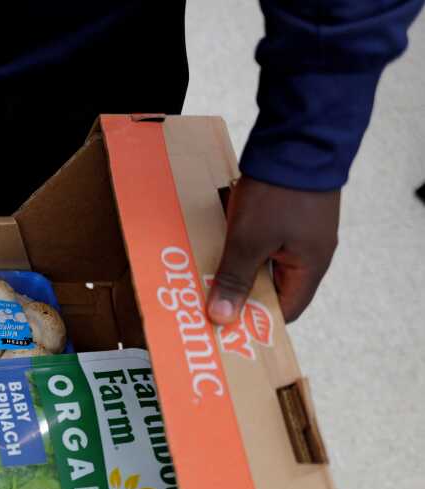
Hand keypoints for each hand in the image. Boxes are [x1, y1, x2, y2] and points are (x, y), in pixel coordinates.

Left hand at [208, 176, 339, 324]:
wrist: (298, 136)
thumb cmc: (279, 194)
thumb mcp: (250, 241)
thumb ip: (236, 279)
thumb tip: (223, 319)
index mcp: (310, 266)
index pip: (285, 310)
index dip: (256, 321)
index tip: (225, 326)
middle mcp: (309, 252)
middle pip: (271, 286)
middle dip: (239, 293)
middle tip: (206, 301)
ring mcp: (297, 230)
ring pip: (262, 261)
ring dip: (235, 267)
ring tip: (203, 276)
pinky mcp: (285, 212)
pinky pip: (260, 238)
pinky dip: (238, 244)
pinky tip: (213, 244)